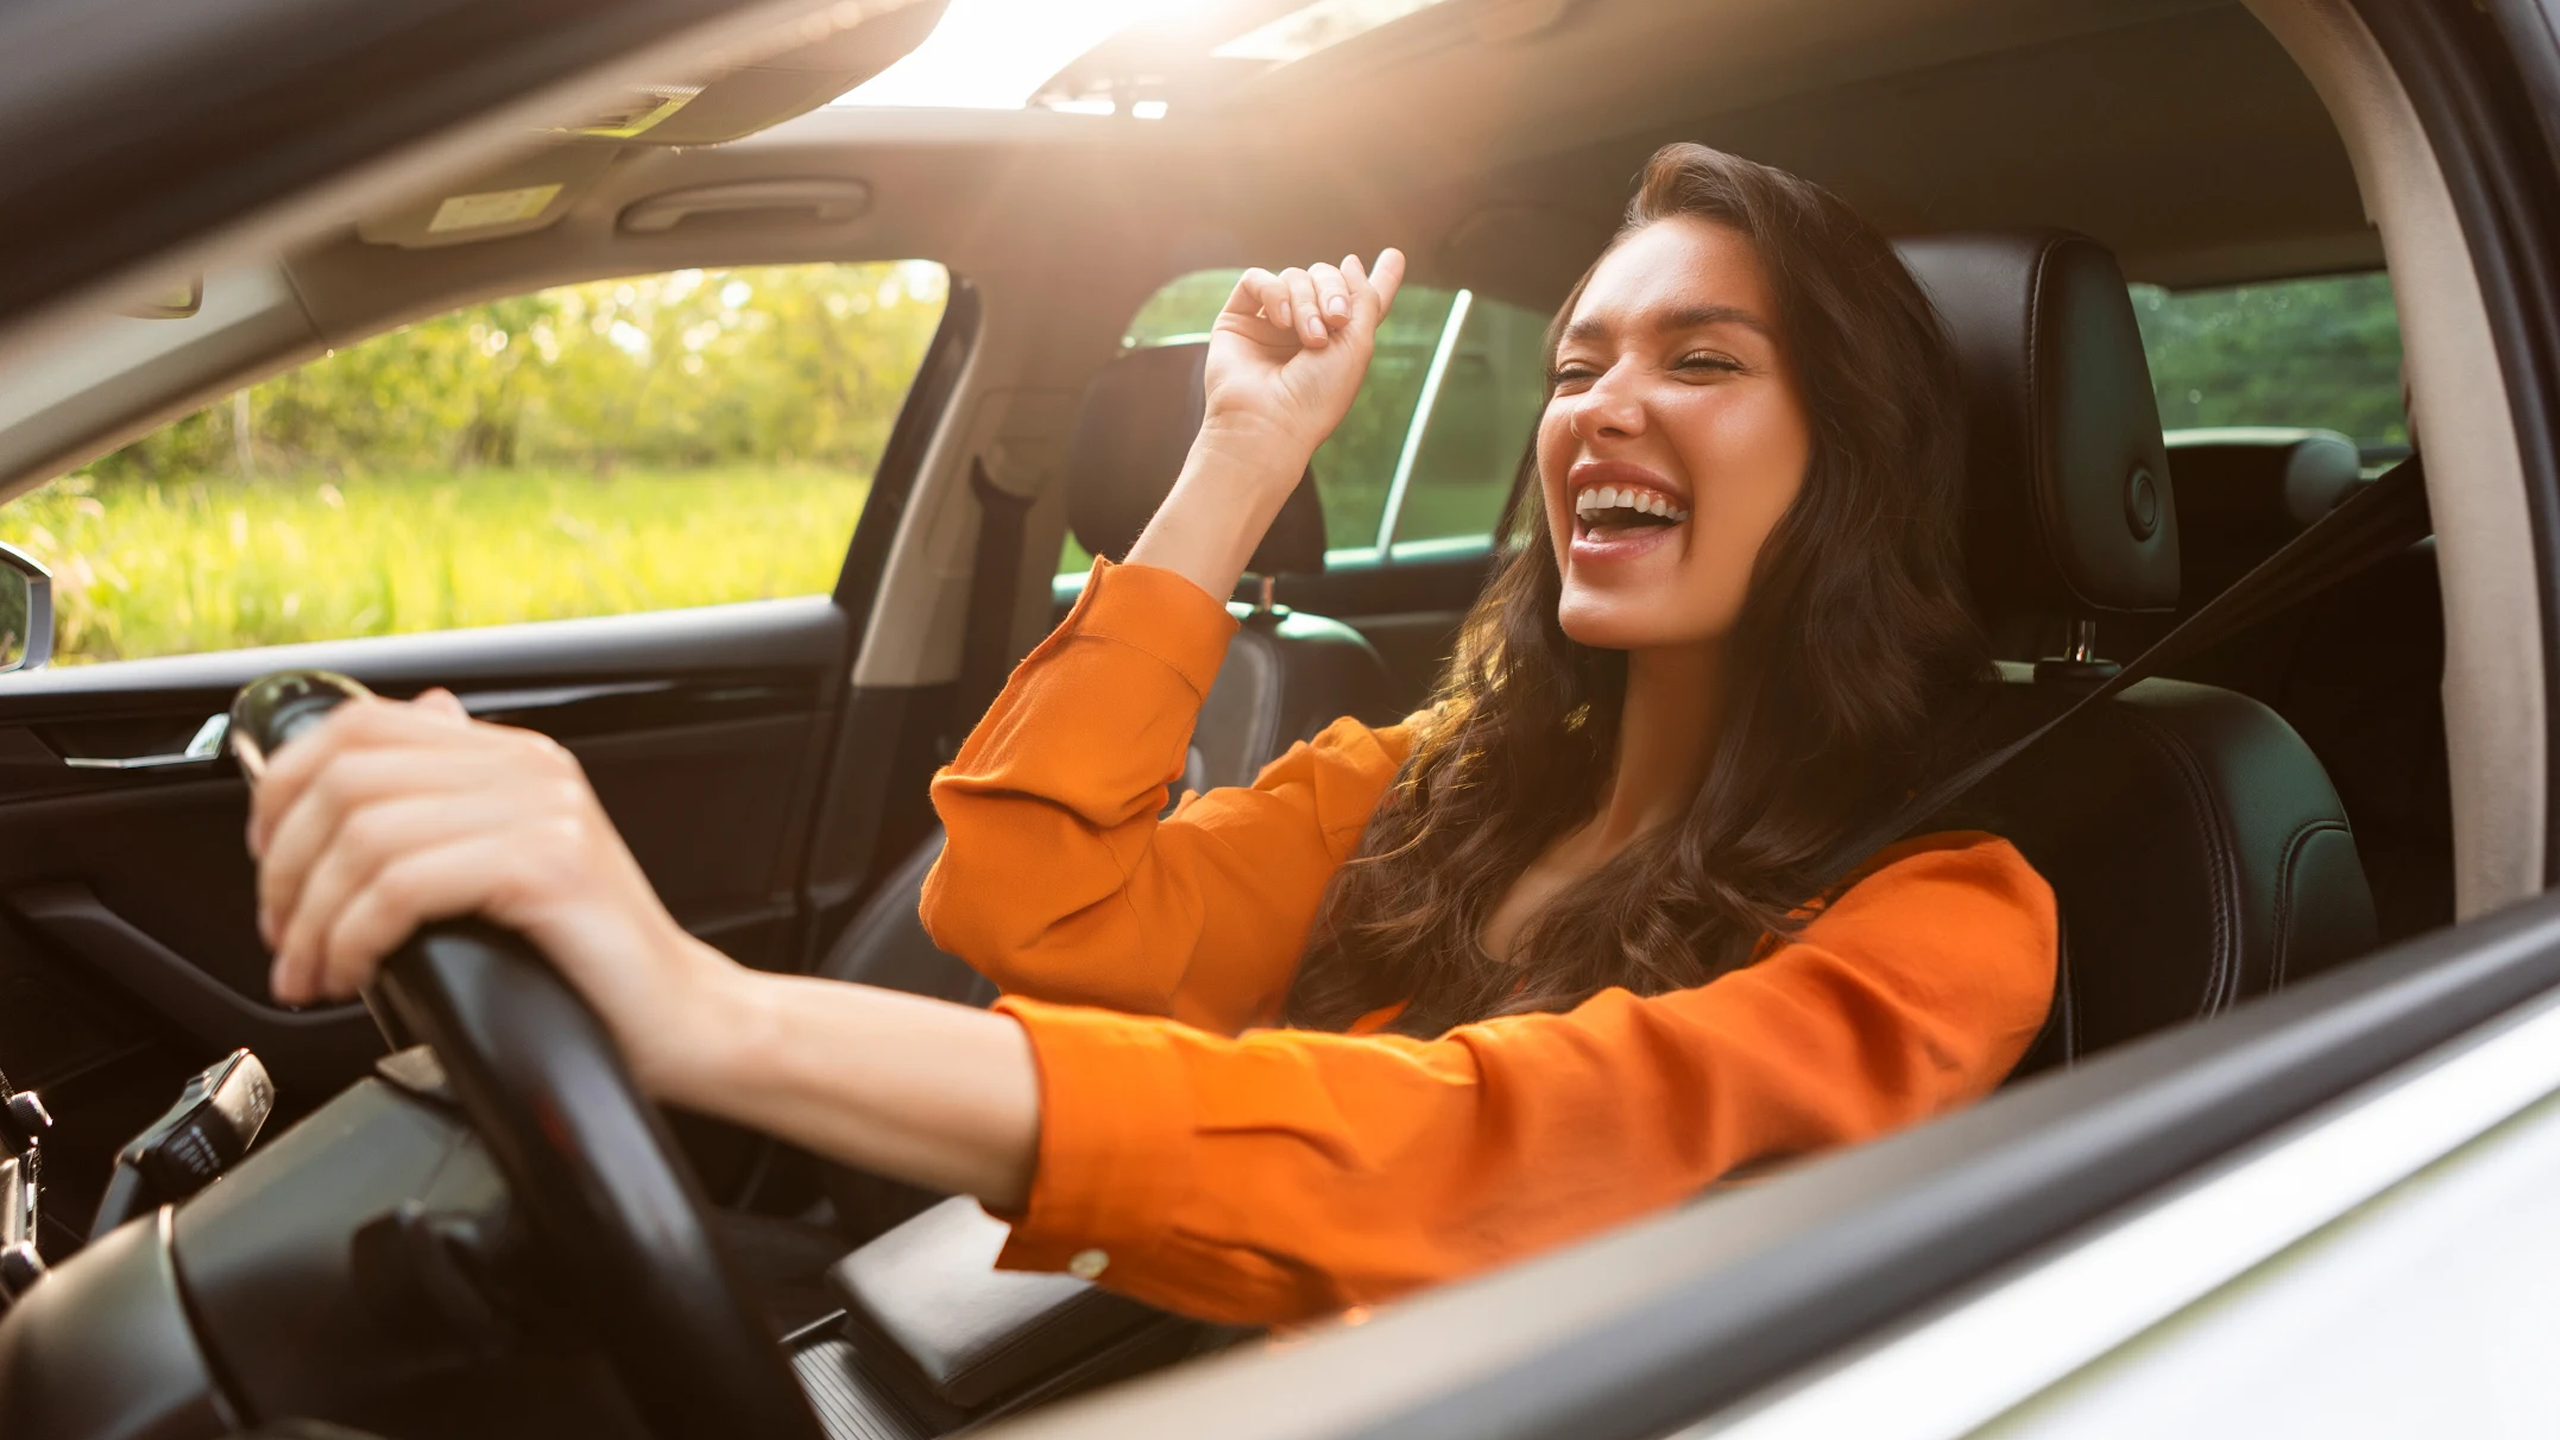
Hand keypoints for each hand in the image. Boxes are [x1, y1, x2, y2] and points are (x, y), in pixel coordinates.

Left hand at [247, 691, 728, 1091]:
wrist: (682, 1021)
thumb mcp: (511, 868)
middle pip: (347, 778)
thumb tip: (413, 728)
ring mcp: (542, 813)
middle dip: (286, 867)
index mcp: (515, 759)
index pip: (363, 724)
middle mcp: (530, 770)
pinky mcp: (546, 868)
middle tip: (283, 936)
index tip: (269, 858)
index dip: (286, 785)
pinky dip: (354, 937)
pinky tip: (355, 973)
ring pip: (363, 837)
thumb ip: (454, 807)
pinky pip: (402, 887)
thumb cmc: (592, 966)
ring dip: (313, 918)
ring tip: (313, 972)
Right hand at [1199, 250, 1406, 469]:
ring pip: (1294, 277)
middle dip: (1334, 291)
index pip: (1359, 301)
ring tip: (1308, 337)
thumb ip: (1364, 298)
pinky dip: (1275, 293)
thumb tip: (1351, 261)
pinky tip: (1282, 320)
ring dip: (1307, 302)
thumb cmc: (1318, 395)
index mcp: (1338, 340)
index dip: (1380, 278)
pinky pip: (1257, 280)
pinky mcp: (1238, 319)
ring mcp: (1270, 323)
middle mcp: (1304, 328)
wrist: (1269, 421)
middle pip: (1326, 278)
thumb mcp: (1358, 345)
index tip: (1395, 256)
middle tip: (1337, 320)